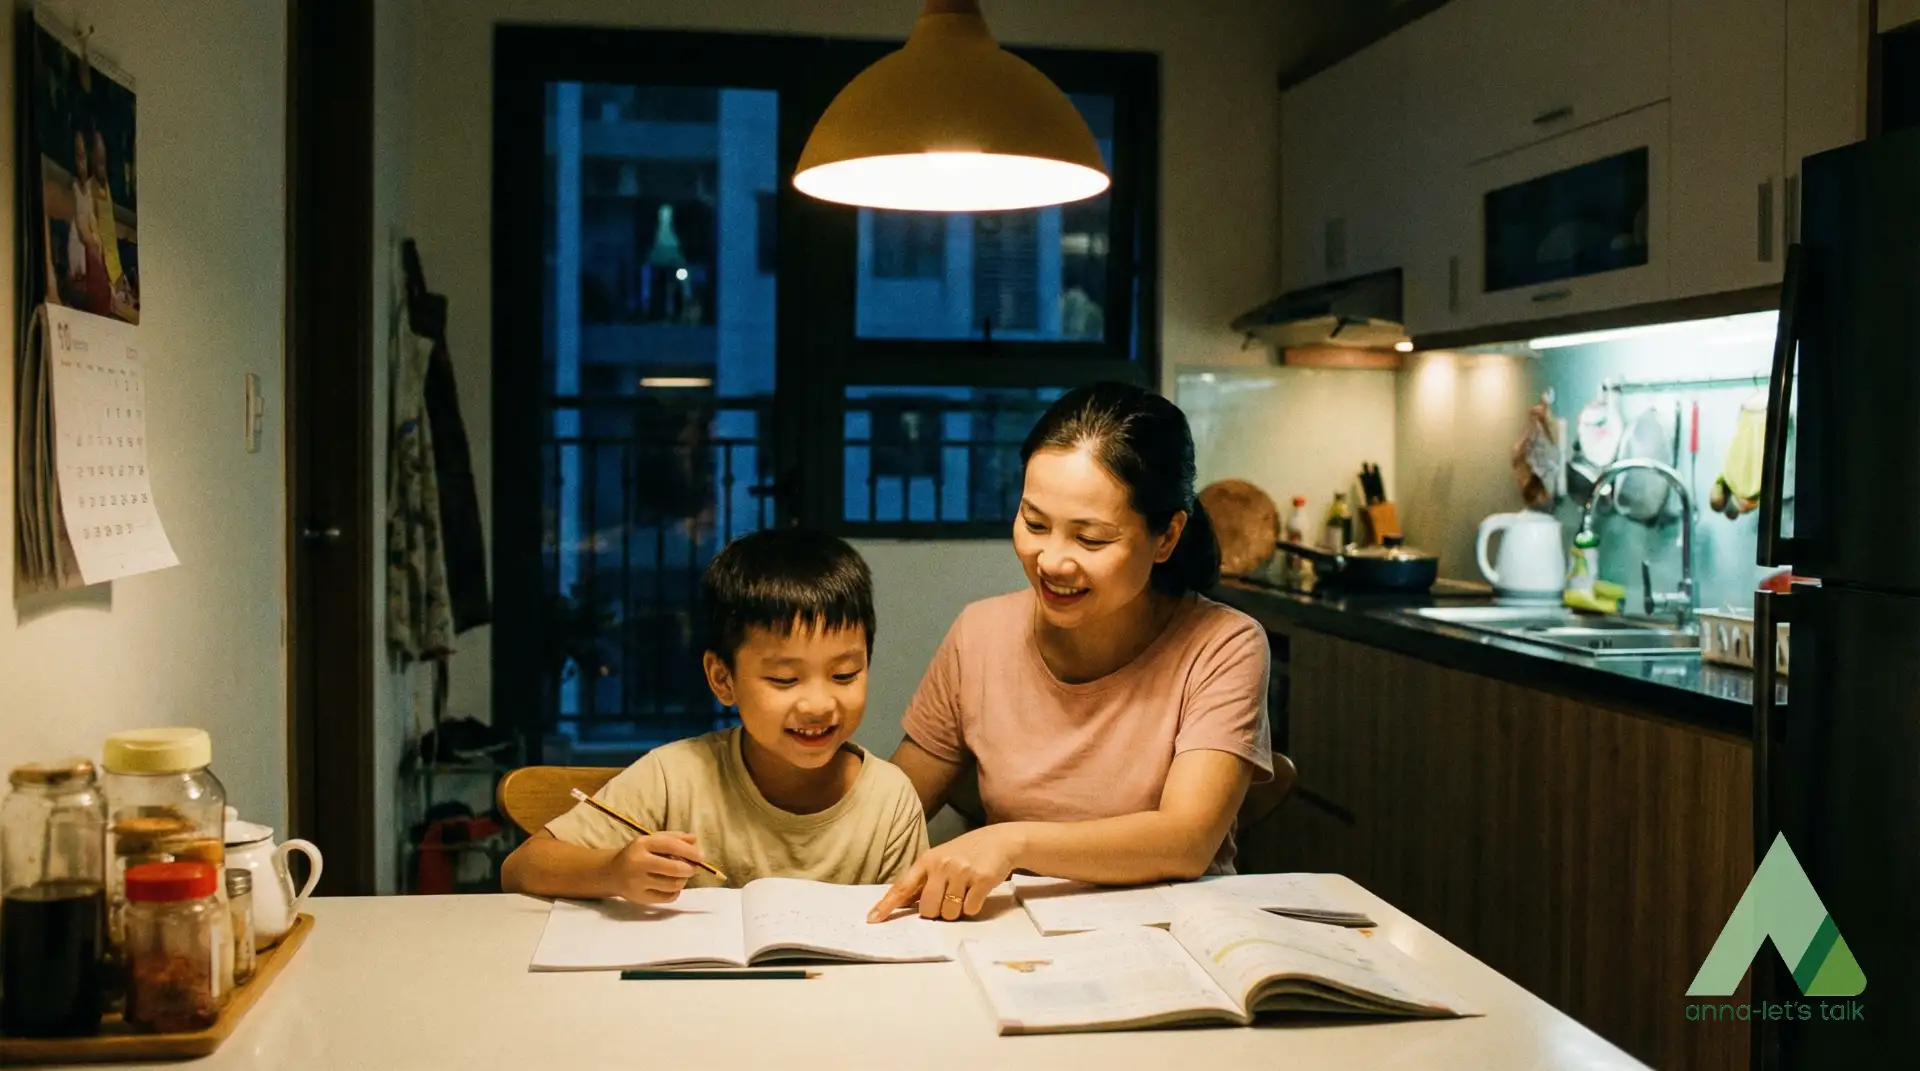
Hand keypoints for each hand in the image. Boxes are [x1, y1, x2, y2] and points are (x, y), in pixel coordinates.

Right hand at [604, 832, 702, 903]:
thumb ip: (673, 838)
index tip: (702, 857)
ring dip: (683, 881)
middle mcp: (638, 863)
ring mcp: (637, 882)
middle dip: (689, 869)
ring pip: (672, 885)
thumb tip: (695, 839)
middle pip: (673, 868)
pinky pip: (667, 898)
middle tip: (693, 869)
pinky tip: (672, 887)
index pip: (671, 846)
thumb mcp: (651, 840)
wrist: (612, 872)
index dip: (689, 851)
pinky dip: (675, 892)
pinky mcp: (639, 897)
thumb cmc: (637, 854)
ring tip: (681, 876)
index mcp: (642, 844)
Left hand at [867, 825, 1020, 922]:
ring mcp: (961, 872)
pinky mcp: (981, 879)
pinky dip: (973, 907)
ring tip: (964, 892)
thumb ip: (923, 880)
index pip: (902, 886)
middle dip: (936, 913)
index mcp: (927, 860)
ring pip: (949, 913)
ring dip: (956, 911)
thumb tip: (901, 903)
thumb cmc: (966, 853)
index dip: (886, 905)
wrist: (1000, 841)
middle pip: (927, 910)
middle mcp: (942, 865)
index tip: (873, 919)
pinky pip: (970, 909)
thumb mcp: (940, 859)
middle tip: (947, 900)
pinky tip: (977, 892)